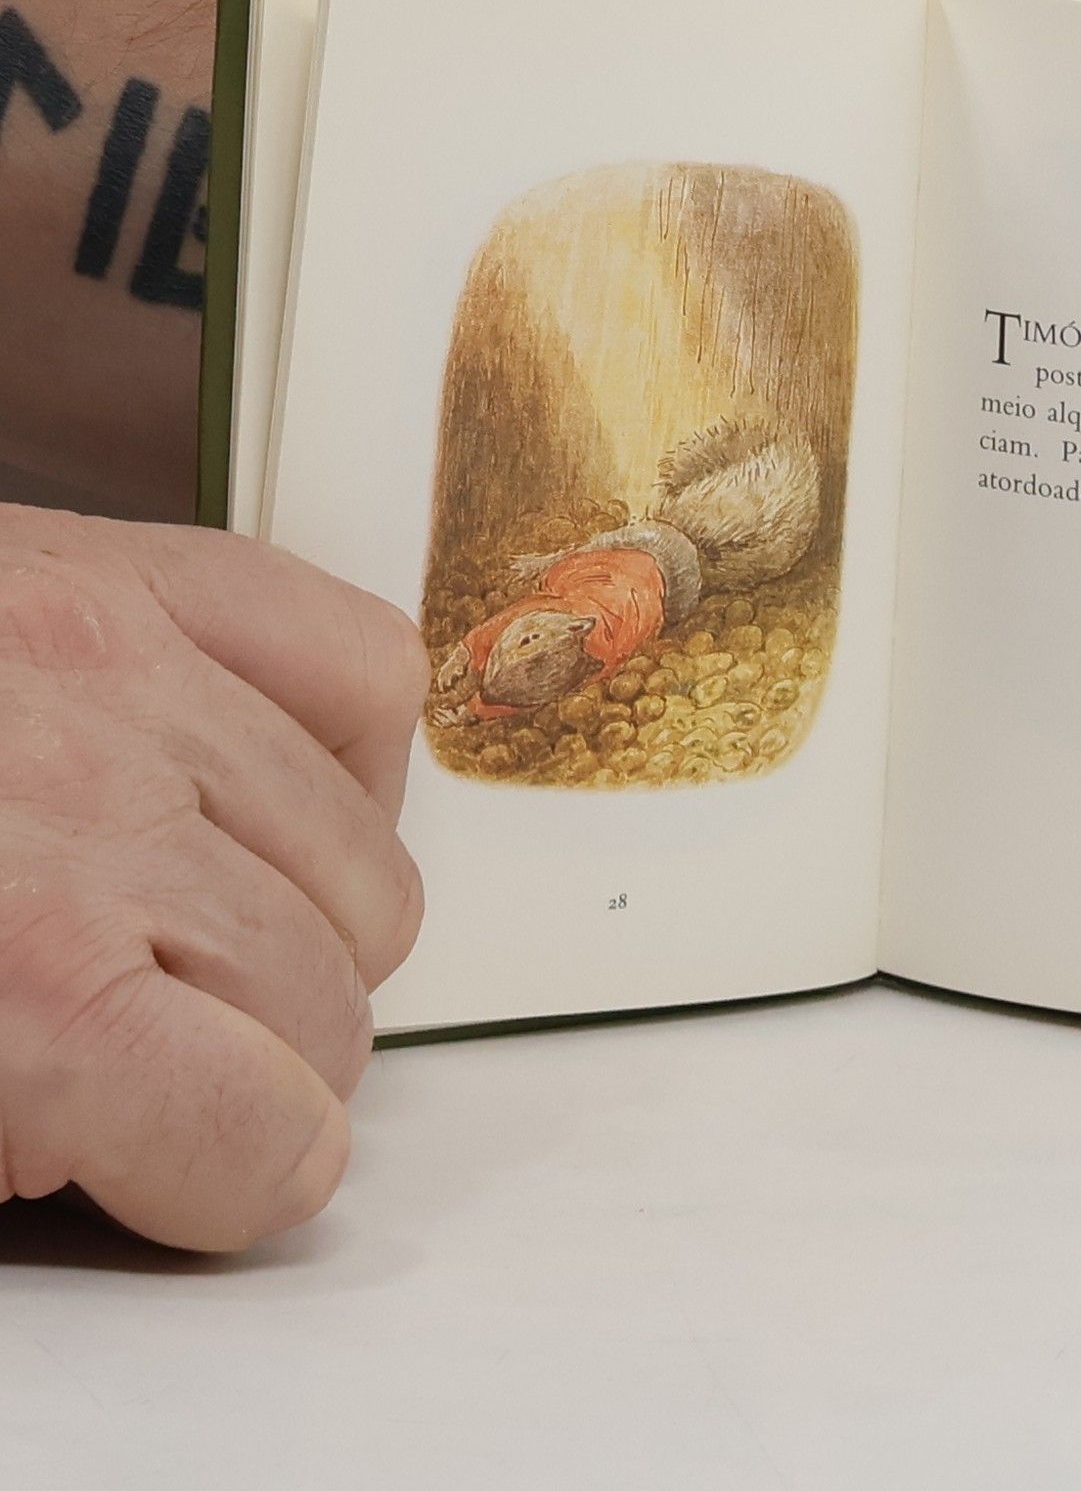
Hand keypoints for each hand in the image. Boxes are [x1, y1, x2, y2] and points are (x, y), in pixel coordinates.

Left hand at [0, 504, 425, 1247]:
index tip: (174, 1161)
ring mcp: (127, 669)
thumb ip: (3, 1142)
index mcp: (20, 985)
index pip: (267, 1145)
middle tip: (156, 1055)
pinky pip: (359, 666)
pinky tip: (253, 798)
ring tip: (186, 924)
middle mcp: (101, 814)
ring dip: (303, 925)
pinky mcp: (131, 572)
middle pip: (329, 1012)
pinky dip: (342, 753)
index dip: (222, 1183)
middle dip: (258, 1065)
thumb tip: (116, 1149)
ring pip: (369, 866)